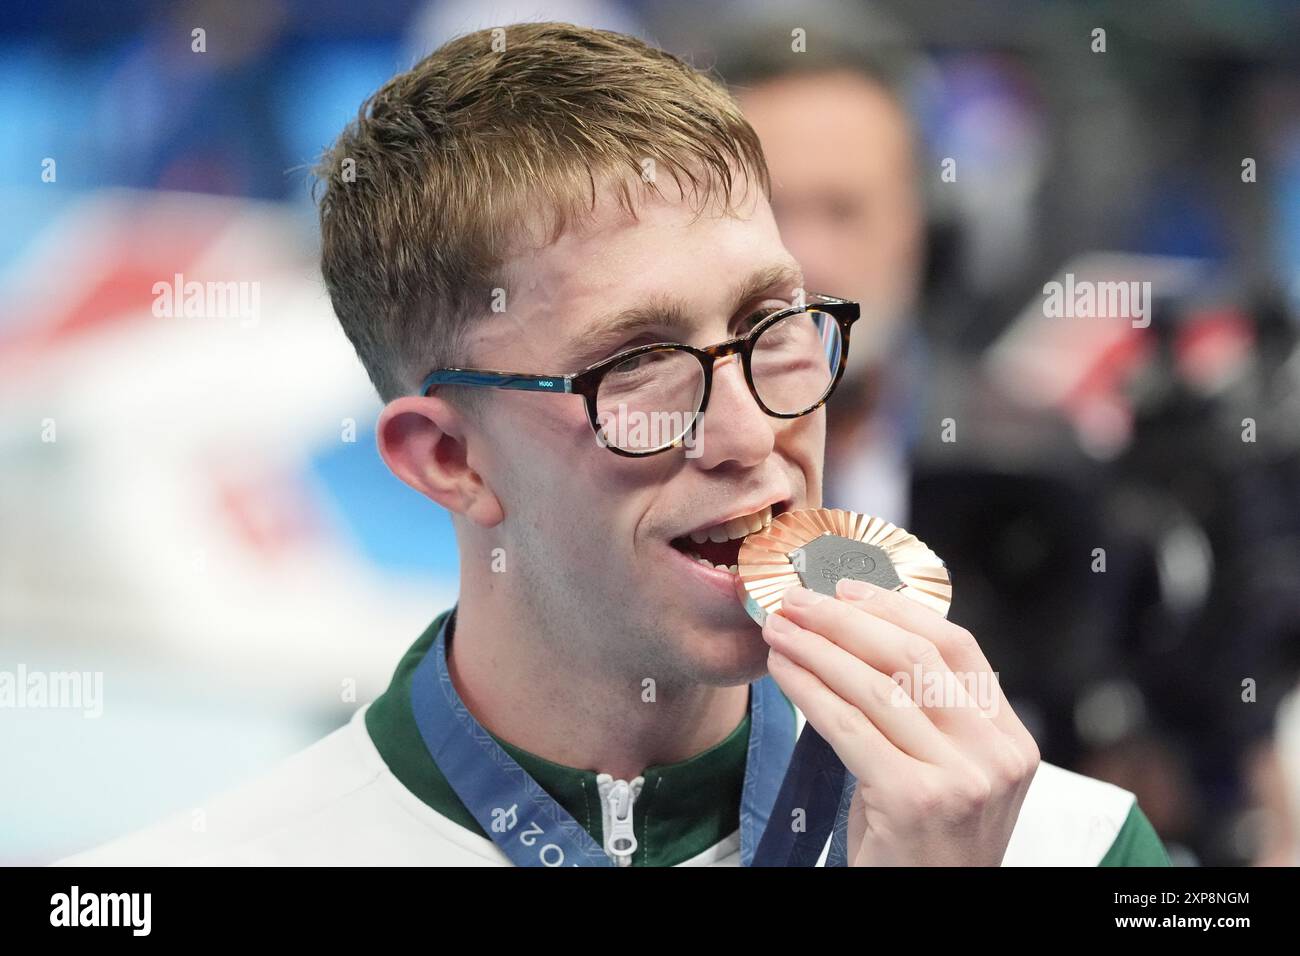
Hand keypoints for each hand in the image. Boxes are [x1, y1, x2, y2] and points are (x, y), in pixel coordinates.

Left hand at [758, 579, 1039, 865]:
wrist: (931, 912)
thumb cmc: (924, 845)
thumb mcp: (947, 773)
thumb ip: (927, 715)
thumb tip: (859, 637)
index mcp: (1011, 740)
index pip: (958, 648)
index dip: (899, 608)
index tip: (848, 589)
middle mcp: (996, 755)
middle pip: (915, 655)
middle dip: (847, 619)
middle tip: (798, 600)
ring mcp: (960, 778)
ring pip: (877, 685)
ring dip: (818, 648)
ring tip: (779, 631)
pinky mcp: (914, 799)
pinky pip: (848, 725)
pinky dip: (808, 689)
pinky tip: (781, 673)